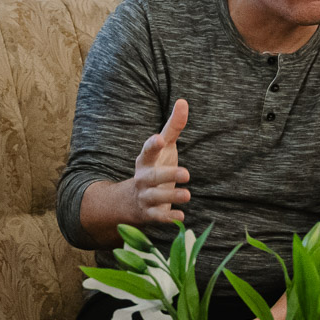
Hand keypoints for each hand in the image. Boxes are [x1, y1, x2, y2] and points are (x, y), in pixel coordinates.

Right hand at [129, 100, 189, 225]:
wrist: (132, 201)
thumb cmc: (154, 166)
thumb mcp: (164, 147)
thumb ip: (174, 127)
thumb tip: (183, 101)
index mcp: (146, 160)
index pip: (147, 151)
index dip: (152, 145)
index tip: (158, 139)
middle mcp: (143, 178)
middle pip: (152, 176)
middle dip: (168, 175)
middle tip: (187, 174)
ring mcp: (145, 196)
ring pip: (155, 197)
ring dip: (171, 197)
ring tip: (188, 195)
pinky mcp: (150, 213)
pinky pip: (158, 217)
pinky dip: (168, 217)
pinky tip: (181, 217)